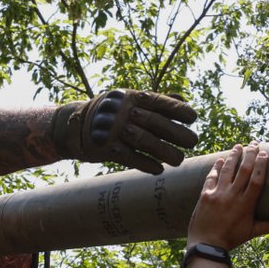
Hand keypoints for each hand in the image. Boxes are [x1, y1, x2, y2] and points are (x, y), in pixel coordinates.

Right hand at [52, 89, 199, 173]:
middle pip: (156, 122)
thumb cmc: (112, 113)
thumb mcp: (130, 101)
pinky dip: (146, 164)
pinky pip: (130, 157)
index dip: (177, 109)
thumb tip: (182, 98)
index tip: (193, 118)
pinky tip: (159, 169)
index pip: (159, 102)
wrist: (75, 126)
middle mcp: (124, 112)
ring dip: (165, 152)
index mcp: (132, 98)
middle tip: (193, 142)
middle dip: (177, 132)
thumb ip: (155, 101)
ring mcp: (114, 130)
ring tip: (179, 160)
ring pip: (145, 141)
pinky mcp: (106, 148)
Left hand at [188, 144, 268, 250]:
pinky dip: (216, 167)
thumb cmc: (231, 239)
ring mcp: (217, 194)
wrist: (206, 245)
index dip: (261, 165)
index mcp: (245, 205)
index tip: (265, 153)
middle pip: (242, 170)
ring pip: (227, 170)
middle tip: (253, 143)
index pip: (256, 180)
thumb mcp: (252, 232)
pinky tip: (221, 159)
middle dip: (249, 155)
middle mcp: (232, 196)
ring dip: (233, 156)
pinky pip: (211, 177)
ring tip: (238, 146)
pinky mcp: (205, 195)